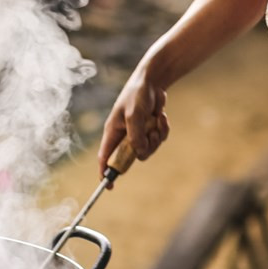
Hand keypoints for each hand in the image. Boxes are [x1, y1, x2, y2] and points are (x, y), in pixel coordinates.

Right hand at [98, 63, 168, 177]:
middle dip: (144, 148)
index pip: (105, 157)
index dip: (105, 172)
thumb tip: (139, 153)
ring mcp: (138, 133)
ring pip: (148, 149)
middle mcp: (124, 135)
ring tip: (157, 121)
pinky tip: (161, 116)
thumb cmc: (137, 94)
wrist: (153, 81)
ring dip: (156, 137)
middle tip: (150, 134)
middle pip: (132, 157)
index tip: (109, 186)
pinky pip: (158, 140)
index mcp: (113, 132)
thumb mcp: (134, 114)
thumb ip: (135, 135)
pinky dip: (162, 130)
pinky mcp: (150, 130)